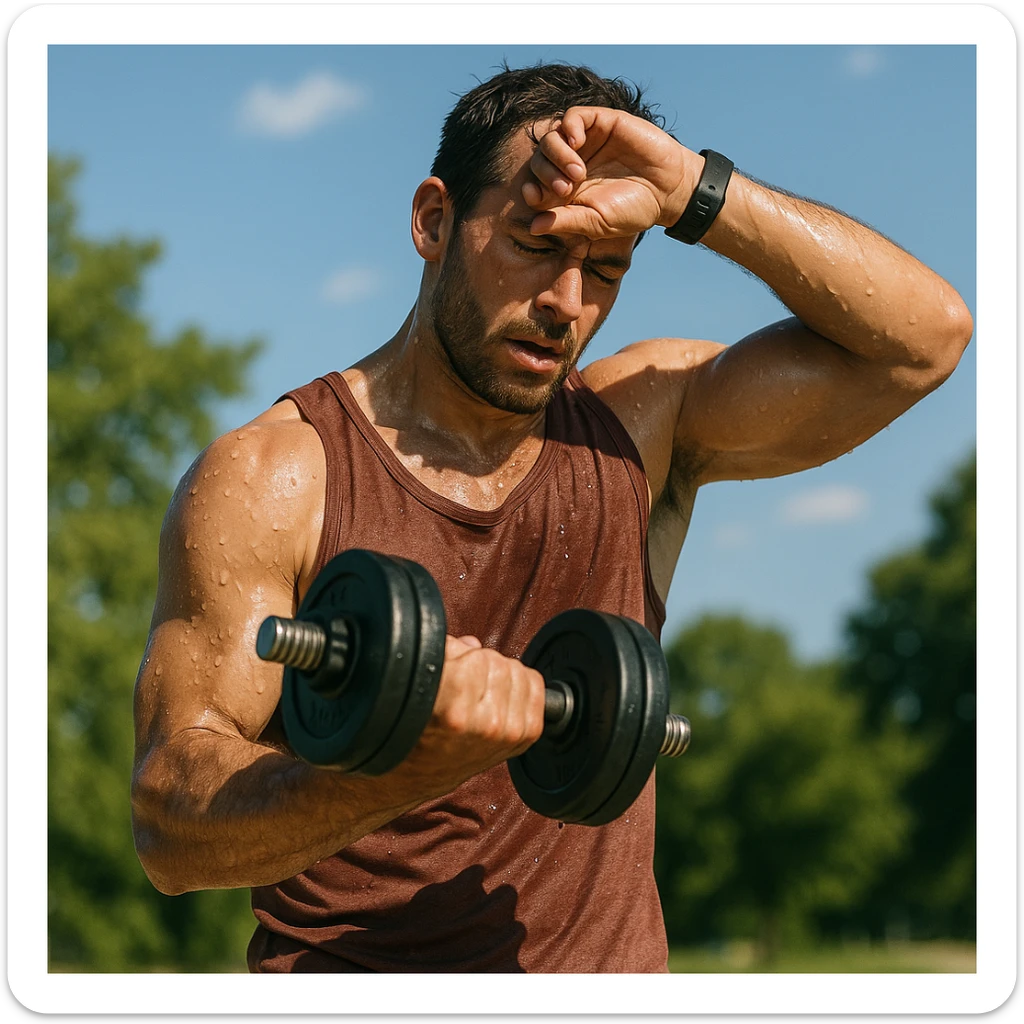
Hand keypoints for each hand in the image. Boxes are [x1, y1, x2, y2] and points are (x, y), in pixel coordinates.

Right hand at [402, 635, 546, 793]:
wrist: (425, 769)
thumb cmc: (418, 725)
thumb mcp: (420, 686)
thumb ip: (444, 656)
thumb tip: (470, 643)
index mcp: (454, 709)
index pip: (478, 656)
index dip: (462, 658)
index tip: (451, 672)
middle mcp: (486, 725)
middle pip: (501, 663)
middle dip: (483, 667)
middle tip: (466, 684)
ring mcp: (507, 733)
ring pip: (521, 673)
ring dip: (503, 677)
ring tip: (482, 693)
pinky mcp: (524, 737)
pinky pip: (537, 689)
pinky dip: (523, 688)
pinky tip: (502, 699)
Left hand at [522, 106, 696, 238]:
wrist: (668, 189)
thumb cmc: (633, 210)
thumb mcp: (596, 222)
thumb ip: (565, 222)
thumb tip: (532, 228)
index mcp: (567, 190)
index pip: (535, 185)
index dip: (530, 189)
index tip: (536, 197)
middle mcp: (571, 164)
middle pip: (539, 160)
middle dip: (546, 174)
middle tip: (566, 188)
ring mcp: (586, 142)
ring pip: (551, 137)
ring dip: (556, 154)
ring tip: (577, 172)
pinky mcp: (601, 122)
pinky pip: (573, 116)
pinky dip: (568, 127)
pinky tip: (577, 142)